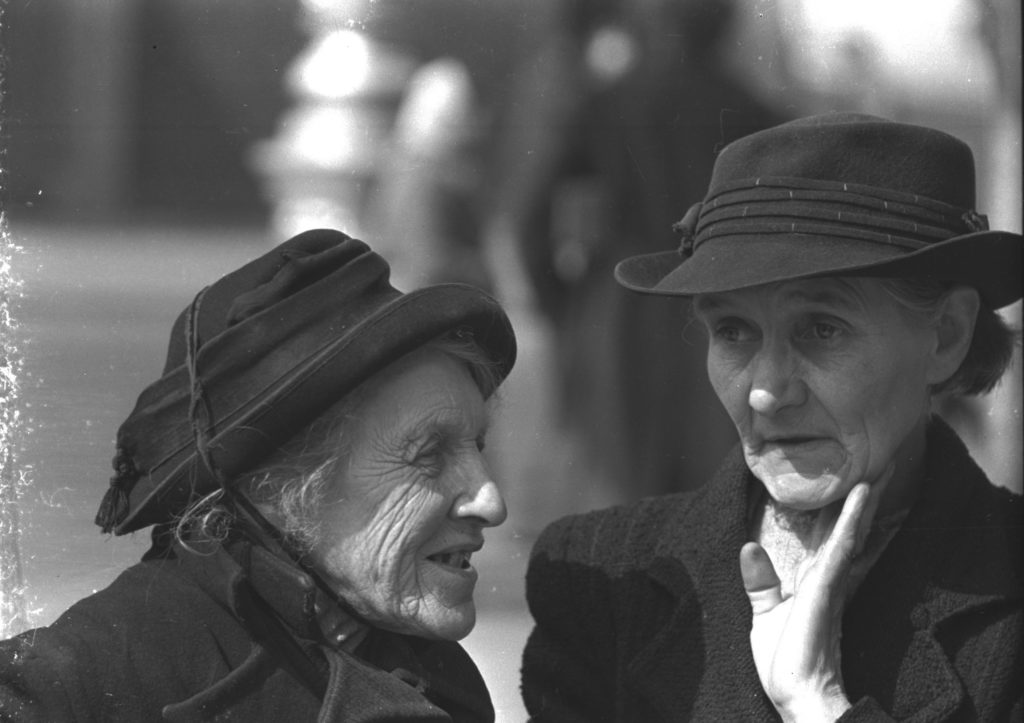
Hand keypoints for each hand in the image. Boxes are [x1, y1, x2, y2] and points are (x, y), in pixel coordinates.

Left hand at [739, 471, 890, 721]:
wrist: (796, 695)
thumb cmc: (785, 662)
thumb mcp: (764, 614)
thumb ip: (761, 582)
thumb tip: (749, 546)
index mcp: (813, 581)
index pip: (828, 537)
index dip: (839, 509)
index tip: (849, 480)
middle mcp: (827, 578)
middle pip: (846, 530)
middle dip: (861, 499)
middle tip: (879, 464)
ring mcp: (829, 583)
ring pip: (849, 532)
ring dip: (862, 501)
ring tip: (878, 470)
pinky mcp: (825, 591)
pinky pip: (841, 550)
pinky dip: (849, 523)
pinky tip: (859, 500)